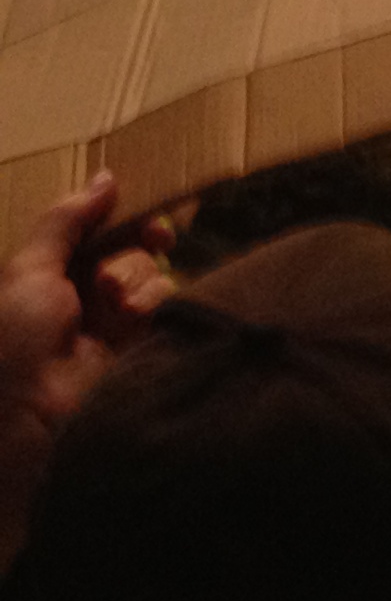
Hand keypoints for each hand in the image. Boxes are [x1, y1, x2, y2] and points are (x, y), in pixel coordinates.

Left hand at [0, 172, 172, 564]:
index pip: (90, 237)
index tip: (137, 205)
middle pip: (125, 251)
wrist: (33, 421)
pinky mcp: (143, 348)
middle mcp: (80, 302)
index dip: (115, 218)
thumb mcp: (27, 272)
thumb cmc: (15, 344)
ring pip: (148, 275)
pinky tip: (136, 319)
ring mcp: (113, 327)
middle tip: (157, 237)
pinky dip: (155, 303)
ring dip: (137, 279)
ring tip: (118, 303)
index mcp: (45, 283)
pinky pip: (165, 305)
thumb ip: (66, 222)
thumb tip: (106, 178)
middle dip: (137, 243)